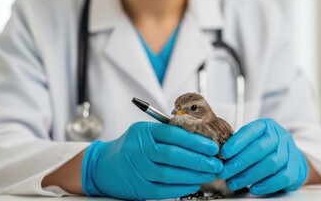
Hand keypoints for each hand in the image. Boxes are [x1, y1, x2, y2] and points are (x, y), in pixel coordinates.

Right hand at [82, 122, 222, 199]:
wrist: (104, 166)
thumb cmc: (131, 147)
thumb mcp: (145, 132)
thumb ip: (168, 134)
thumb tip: (200, 139)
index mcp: (143, 131)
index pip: (173, 134)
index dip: (195, 141)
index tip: (212, 146)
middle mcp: (139, 149)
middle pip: (173, 154)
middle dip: (199, 160)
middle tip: (216, 162)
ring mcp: (138, 169)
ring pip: (170, 173)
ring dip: (194, 174)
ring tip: (209, 173)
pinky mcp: (138, 187)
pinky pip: (164, 189)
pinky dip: (181, 187)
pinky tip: (194, 183)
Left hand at [219, 119, 307, 194]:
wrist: (291, 157)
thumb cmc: (266, 149)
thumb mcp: (253, 139)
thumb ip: (240, 145)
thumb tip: (219, 156)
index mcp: (266, 126)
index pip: (251, 130)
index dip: (236, 142)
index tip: (223, 153)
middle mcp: (280, 136)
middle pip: (260, 148)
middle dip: (239, 162)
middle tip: (224, 172)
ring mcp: (289, 152)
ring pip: (270, 164)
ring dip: (249, 176)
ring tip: (234, 183)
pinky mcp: (295, 169)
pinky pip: (281, 178)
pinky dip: (265, 185)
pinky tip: (253, 188)